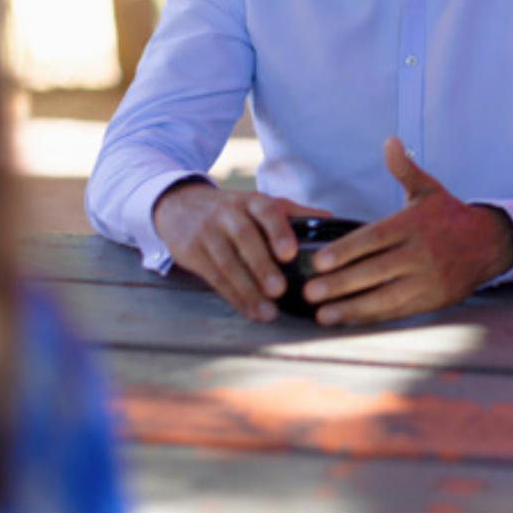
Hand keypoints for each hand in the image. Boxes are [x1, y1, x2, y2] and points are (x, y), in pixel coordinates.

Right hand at [151, 180, 331, 321]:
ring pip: (227, 263)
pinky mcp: (191, 252)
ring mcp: (207, 233)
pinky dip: (234, 297)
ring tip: (268, 311)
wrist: (180, 205)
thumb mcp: (259, 205)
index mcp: (251, 201)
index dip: (278, 231)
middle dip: (262, 265)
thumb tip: (331, 219)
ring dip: (248, 290)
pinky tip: (250, 311)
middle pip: (245, 238)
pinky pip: (214, 278)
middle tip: (279, 290)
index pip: (266, 211)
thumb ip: (293, 214)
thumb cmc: (232, 210)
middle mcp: (227, 213)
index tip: (290, 253)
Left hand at [300, 138, 512, 326]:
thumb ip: (405, 168)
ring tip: (322, 314)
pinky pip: (397, 311)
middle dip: (340, 284)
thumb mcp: (428, 190)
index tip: (319, 261)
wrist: (489, 244)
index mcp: (414, 224)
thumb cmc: (450, 217)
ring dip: (351, 307)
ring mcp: (428, 280)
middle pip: (375, 271)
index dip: (346, 251)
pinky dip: (371, 317)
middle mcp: (421, 253)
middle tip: (309, 291)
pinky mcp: (432, 300)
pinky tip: (347, 319)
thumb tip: (390, 142)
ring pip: (385, 297)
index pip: (375, 239)